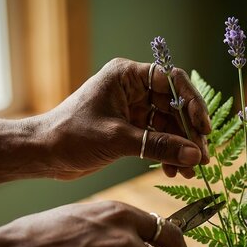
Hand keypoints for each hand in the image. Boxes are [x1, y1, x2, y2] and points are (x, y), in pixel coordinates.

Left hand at [32, 58, 210, 179]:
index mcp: (126, 75)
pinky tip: (173, 170)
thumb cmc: (70, 135)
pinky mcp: (128, 128)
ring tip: (190, 171)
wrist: (43, 154)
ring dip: (179, 147)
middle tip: (201, 158)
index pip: (172, 80)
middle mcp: (131, 88)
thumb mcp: (117, 140)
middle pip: (174, 105)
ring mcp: (131, 109)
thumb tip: (194, 155)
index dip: (192, 103)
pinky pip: (156, 138)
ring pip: (167, 124)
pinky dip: (166, 153)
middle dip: (188, 133)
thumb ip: (158, 146)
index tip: (203, 129)